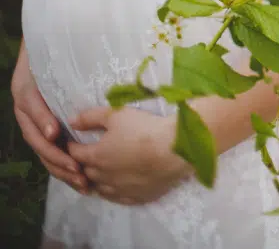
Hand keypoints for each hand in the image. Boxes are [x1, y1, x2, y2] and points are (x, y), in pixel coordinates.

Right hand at [11, 44, 87, 192]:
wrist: (52, 43)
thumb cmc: (51, 53)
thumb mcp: (47, 65)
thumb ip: (50, 89)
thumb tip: (53, 131)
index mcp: (25, 97)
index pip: (33, 119)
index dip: (45, 130)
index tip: (57, 138)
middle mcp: (29, 112)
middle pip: (40, 143)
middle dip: (59, 160)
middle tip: (79, 172)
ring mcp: (38, 121)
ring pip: (47, 151)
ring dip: (63, 168)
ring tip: (83, 181)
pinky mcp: (50, 125)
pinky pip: (55, 148)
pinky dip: (66, 162)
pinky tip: (81, 175)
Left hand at [68, 106, 191, 205]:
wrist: (174, 150)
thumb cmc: (144, 129)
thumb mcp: (116, 115)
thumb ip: (90, 117)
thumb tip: (71, 121)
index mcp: (96, 156)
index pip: (75, 153)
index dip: (73, 146)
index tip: (74, 141)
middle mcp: (104, 177)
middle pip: (86, 172)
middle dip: (84, 164)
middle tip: (88, 156)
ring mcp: (120, 190)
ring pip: (100, 188)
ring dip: (97, 180)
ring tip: (102, 173)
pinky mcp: (136, 197)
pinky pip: (119, 198)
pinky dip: (114, 192)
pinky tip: (118, 187)